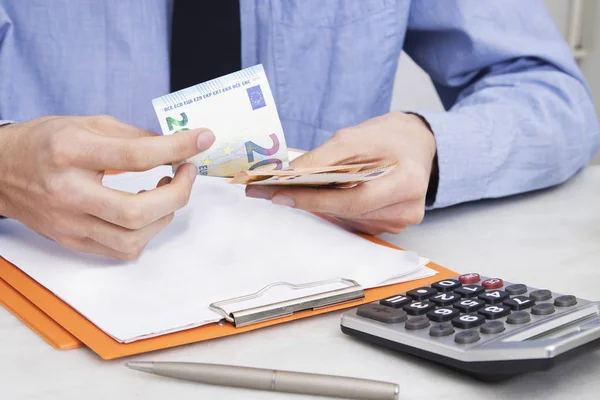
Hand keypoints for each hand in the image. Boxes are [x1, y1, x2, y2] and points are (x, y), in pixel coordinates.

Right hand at [0, 116, 213, 259]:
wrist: (1, 171)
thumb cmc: (45, 143)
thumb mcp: (86, 123)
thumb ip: (133, 136)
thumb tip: (175, 146)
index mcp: (69, 152)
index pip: (135, 156)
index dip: (177, 148)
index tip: (202, 139)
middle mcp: (67, 192)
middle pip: (137, 211)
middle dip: (178, 193)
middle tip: (186, 172)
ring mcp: (69, 223)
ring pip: (133, 239)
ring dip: (165, 216)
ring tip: (167, 190)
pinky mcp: (72, 241)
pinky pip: (122, 250)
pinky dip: (147, 232)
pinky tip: (149, 211)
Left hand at [245, 112, 435, 234]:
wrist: (415, 145)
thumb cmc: (388, 138)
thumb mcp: (355, 136)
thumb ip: (323, 157)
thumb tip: (288, 175)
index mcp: (406, 183)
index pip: (353, 200)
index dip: (314, 200)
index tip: (279, 195)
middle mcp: (405, 210)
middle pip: (346, 211)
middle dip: (307, 200)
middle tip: (268, 191)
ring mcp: (398, 221)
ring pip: (346, 217)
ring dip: (317, 204)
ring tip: (288, 190)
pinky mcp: (388, 226)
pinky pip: (352, 219)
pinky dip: (333, 207)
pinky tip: (319, 195)